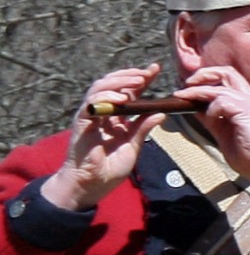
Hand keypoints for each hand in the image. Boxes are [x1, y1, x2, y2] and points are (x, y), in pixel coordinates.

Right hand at [44, 65, 167, 210]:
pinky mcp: (82, 123)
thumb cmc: (110, 168)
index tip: (155, 69)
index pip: (128, 92)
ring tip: (138, 81)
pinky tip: (122, 98)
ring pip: (100, 88)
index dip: (140, 79)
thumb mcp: (133, 146)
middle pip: (113, 85)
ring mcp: (90, 116)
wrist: (91, 185)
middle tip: (147, 73)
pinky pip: (91, 104)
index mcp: (116, 117)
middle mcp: (102, 113)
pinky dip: (107, 98)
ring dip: (119, 82)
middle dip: (130, 76)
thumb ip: (143, 129)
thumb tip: (162, 112)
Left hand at [180, 60, 249, 199]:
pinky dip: (210, 109)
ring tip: (184, 98)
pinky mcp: (246, 112)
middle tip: (187, 85)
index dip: (207, 78)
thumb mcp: (223, 132)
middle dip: (203, 74)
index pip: (227, 77)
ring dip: (198, 91)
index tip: (191, 87)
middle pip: (226, 71)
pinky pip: (221, 101)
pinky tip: (210, 120)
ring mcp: (249, 103)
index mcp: (247, 101)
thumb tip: (195, 108)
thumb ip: (211, 118)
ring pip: (219, 87)